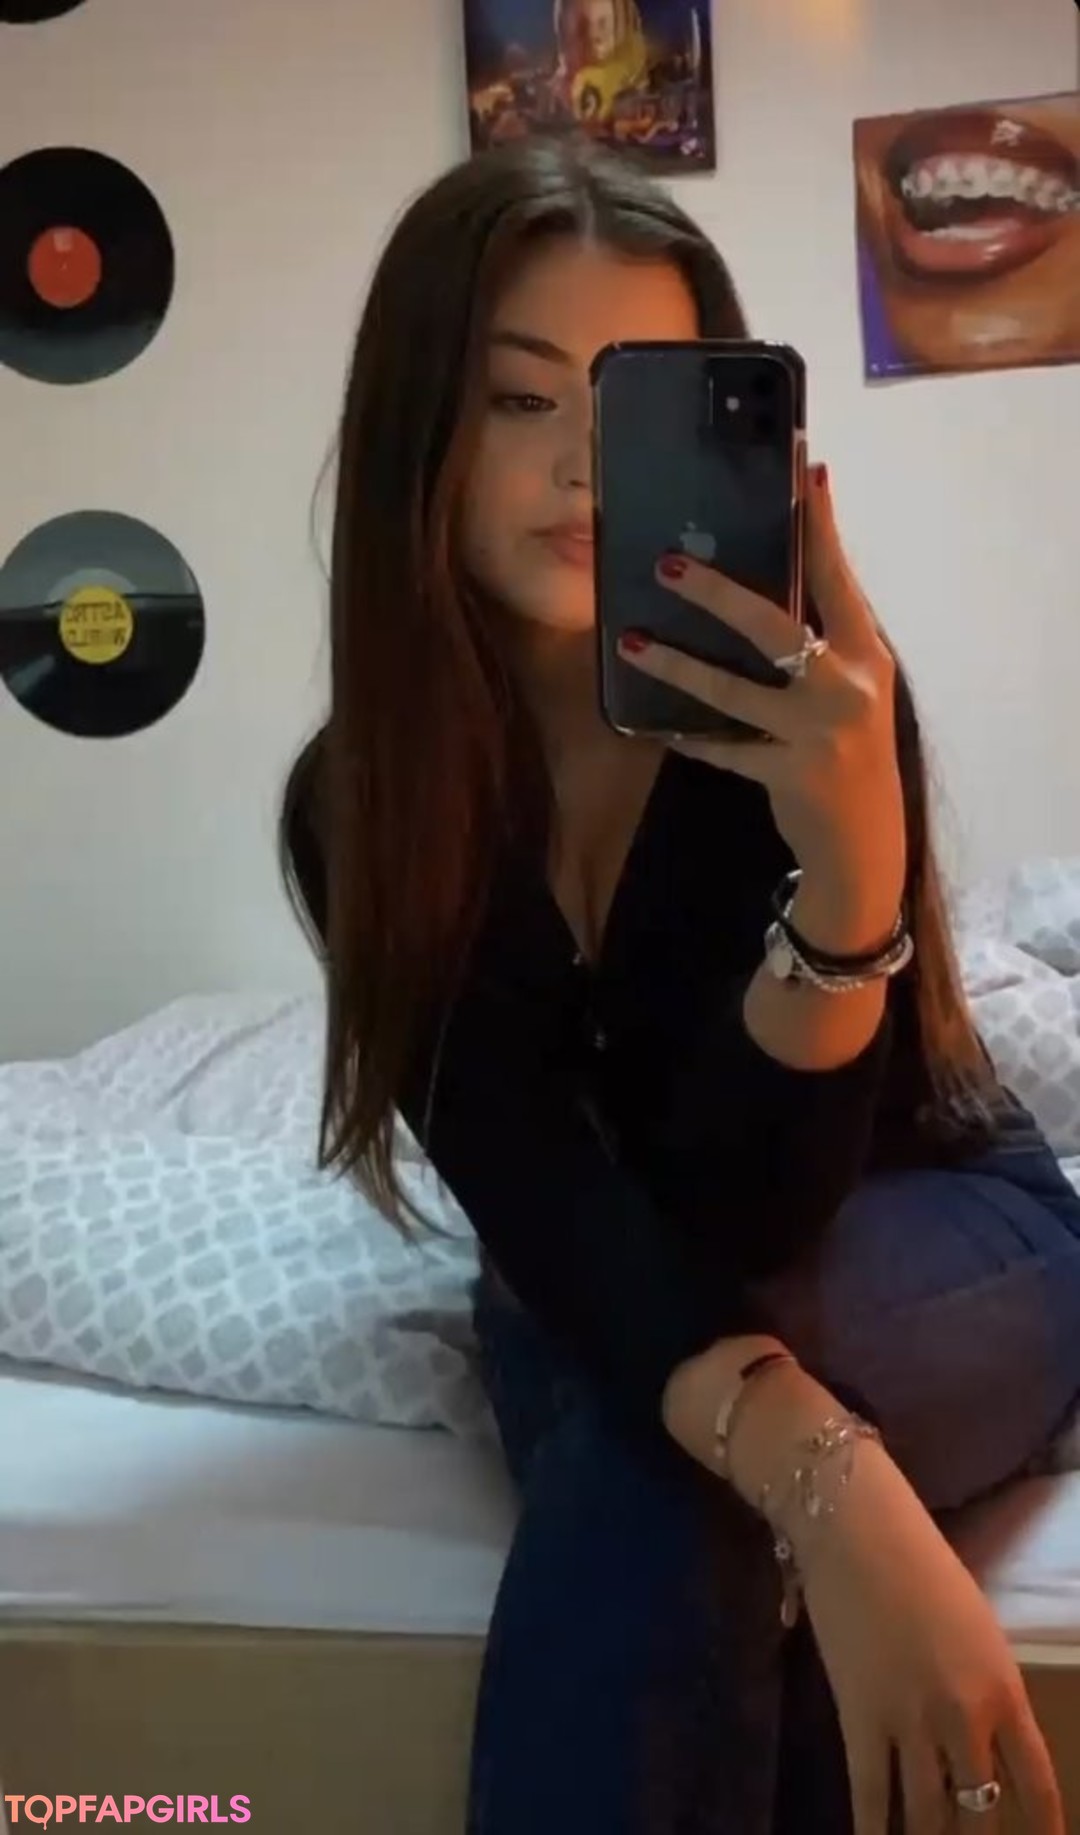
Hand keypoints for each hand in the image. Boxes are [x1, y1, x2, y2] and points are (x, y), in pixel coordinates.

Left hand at [617, 464, 906, 940]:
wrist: (865, 847)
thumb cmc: (850, 753)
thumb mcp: (851, 689)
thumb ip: (822, 641)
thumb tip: (770, 581)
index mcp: (866, 655)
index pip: (839, 577)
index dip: (820, 523)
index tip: (804, 469)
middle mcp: (847, 688)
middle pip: (775, 627)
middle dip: (718, 593)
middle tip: (666, 564)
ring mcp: (817, 734)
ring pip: (734, 691)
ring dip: (678, 666)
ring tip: (631, 641)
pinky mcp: (788, 776)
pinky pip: (725, 749)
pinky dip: (689, 737)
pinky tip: (653, 726)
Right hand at [795, 1456, 1063, 1834]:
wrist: (857, 1529)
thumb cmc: (920, 1562)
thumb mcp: (976, 1630)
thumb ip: (983, 1688)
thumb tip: (978, 1739)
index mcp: (1004, 1689)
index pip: (1037, 1784)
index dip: (1044, 1830)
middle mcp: (966, 1718)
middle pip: (979, 1812)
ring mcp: (912, 1723)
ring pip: (927, 1816)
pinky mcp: (860, 1721)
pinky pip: (871, 1796)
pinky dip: (873, 1832)